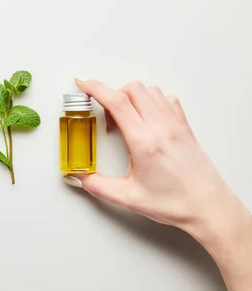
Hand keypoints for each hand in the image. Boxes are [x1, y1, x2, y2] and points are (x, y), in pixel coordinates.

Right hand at [64, 78, 242, 237]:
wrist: (209, 207)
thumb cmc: (175, 203)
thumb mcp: (129, 198)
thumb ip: (99, 186)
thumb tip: (81, 178)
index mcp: (144, 142)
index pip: (116, 102)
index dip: (95, 88)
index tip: (83, 83)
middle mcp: (161, 128)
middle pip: (132, 89)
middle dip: (111, 93)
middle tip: (104, 115)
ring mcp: (176, 125)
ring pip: (151, 91)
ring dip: (132, 96)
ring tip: (125, 117)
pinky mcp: (185, 128)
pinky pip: (167, 100)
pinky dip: (152, 100)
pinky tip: (147, 117)